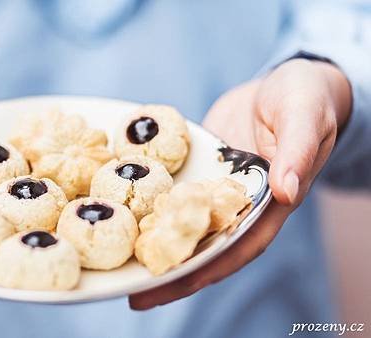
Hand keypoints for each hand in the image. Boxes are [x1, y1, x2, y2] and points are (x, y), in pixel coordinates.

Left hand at [129, 58, 351, 309]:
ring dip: (160, 250)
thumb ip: (298, 150)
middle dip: (175, 274)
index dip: (210, 268)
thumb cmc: (304, 97)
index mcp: (272, 202)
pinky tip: (128, 223)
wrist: (282, 83)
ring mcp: (219, 192)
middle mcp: (243, 205)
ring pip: (189, 228)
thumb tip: (286, 190)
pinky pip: (178, 198)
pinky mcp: (202, 176)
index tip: (176, 284)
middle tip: (136, 297)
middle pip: (208, 247)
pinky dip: (157, 213)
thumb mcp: (305, 116)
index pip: (240, 245)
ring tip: (125, 271)